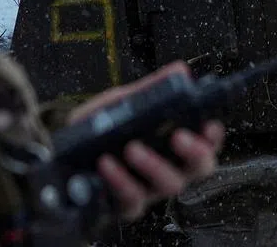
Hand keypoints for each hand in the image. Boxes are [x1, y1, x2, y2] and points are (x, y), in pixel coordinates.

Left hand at [66, 61, 225, 221]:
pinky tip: (107, 163)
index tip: (209, 125)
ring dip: (153, 164)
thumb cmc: (100, 129)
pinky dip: (120, 179)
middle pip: (200, 169)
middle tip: (178, 137)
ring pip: (169, 185)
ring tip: (132, 147)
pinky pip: (132, 199)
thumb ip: (151, 89)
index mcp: (174, 143)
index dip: (214, 136)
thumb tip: (180, 70)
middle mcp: (169, 167)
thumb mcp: (123, 102)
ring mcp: (150, 189)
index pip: (207, 142)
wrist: (62, 156)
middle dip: (195, 153)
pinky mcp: (126, 205)